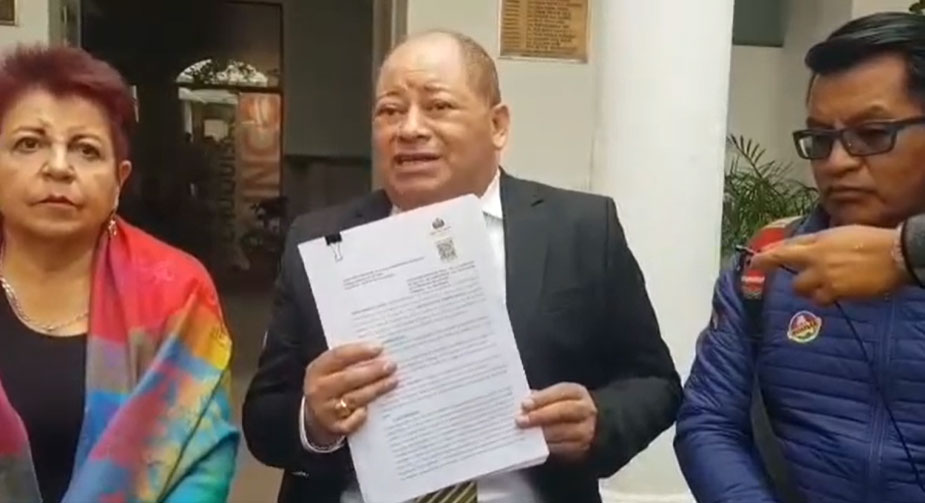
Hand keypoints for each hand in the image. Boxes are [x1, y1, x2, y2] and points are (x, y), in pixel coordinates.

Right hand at [303, 342, 397, 444]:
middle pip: (348, 378)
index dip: (359, 351)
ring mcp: (326, 411)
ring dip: (376, 389)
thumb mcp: (330, 371)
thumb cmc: (330, 386)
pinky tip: (374, 407)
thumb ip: (348, 361)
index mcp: (317, 370)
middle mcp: (319, 390)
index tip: (379, 348)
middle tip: (391, 365)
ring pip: (355, 398)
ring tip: (393, 381)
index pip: (338, 357)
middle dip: (372, 371)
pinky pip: (353, 421)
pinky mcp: (334, 428)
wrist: (314, 418)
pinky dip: (363, 415)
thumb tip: (379, 353)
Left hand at [516, 383, 596, 460]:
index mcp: (576, 392)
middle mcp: (585, 409)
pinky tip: (534, 444)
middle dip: (540, 416)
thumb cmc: (564, 406)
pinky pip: (564, 448)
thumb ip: (541, 398)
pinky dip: (547, 446)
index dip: (541, 398)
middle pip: (563, 411)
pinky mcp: (582, 447)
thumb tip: (522, 406)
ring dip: (542, 433)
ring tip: (525, 433)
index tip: (524, 404)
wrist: (588, 424)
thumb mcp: (556, 396)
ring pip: (564, 432)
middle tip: (521, 421)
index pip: (560, 392)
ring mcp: (586, 430)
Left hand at [750, 225, 908, 304]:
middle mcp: (816, 264)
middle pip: (795, 283)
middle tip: (810, 279)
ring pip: (809, 294)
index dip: (765, 260)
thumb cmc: (869, 239)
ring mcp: (827, 281)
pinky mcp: (839, 294)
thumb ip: (816, 242)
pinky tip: (842, 289)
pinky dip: (829, 297)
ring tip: (830, 284)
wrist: (894, 254)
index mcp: (815, 246)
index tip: (754, 265)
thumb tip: (801, 248)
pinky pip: (825, 300)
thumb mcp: (838, 233)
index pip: (782, 253)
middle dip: (800, 283)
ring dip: (814, 291)